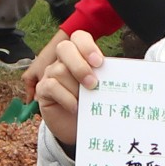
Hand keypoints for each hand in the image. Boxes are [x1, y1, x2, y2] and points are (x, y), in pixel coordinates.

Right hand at [30, 30, 106, 148]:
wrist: (78, 128)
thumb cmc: (92, 104)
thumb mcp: (102, 89)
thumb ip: (106, 77)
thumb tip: (121, 74)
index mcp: (80, 55)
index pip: (79, 38)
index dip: (87, 46)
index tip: (99, 63)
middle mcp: (63, 61)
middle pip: (64, 48)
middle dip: (79, 64)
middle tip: (93, 83)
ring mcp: (51, 74)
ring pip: (59, 70)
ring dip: (75, 87)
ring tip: (85, 101)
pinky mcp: (43, 90)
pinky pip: (51, 86)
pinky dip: (66, 97)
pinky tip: (75, 107)